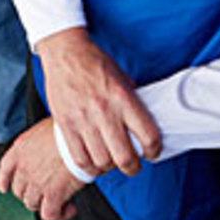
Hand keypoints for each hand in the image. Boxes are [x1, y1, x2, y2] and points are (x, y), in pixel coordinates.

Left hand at [0, 120, 82, 219]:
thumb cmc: (67, 130)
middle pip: (19, 190)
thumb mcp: (45, 128)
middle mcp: (24, 166)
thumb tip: (46, 150)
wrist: (81, 136)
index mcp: (21, 148)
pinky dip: (59, 215)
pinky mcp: (52, 194)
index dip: (5, 180)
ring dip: (43, 204)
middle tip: (43, 191)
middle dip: (30, 192)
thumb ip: (38, 142)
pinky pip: (49, 214)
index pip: (5, 168)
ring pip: (31, 203)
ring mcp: (36, 182)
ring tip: (58, 200)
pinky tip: (69, 208)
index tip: (5, 187)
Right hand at [37, 27, 160, 175]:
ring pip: (102, 162)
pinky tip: (94, 158)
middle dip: (133, 167)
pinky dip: (90, 166)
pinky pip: (80, 159)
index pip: (148, 136)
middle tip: (133, 164)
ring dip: (110, 166)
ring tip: (111, 159)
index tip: (152, 152)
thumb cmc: (95, 63)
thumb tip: (144, 124)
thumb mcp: (122, 76)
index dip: (154, 151)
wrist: (65, 51)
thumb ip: (133, 101)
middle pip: (125, 158)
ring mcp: (83, 120)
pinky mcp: (65, 125)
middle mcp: (104, 111)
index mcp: (123, 97)